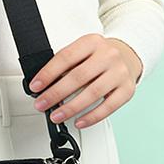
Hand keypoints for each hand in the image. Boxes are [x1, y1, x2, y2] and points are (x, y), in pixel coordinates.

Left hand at [28, 33, 142, 129]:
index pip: (66, 57)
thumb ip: (66, 65)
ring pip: (92, 93)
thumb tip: (43, 86)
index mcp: (92, 42)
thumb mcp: (83, 51)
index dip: (48, 73)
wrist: (128, 55)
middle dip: (56, 93)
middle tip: (42, 104)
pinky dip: (92, 117)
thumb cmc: (99, 56)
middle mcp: (108, 55)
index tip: (36, 86)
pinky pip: (108, 107)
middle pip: (78, 77)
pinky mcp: (127, 89)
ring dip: (71, 108)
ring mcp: (119, 72)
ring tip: (57, 116)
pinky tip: (79, 121)